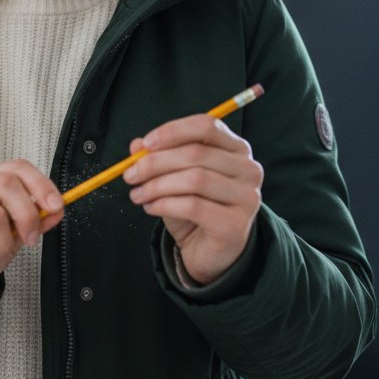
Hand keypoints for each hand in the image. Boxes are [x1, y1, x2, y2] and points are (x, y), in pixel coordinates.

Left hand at [123, 115, 262, 284]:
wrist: (212, 253)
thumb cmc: (196, 209)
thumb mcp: (174, 179)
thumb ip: (159, 158)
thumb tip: (136, 147)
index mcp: (236, 149)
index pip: (207, 126)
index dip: (173, 131)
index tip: (145, 144)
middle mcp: (248, 169)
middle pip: (197, 153)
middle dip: (156, 163)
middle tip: (131, 174)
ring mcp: (247, 197)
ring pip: (195, 179)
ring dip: (157, 186)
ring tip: (138, 194)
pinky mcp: (235, 224)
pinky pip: (193, 206)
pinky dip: (165, 205)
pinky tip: (151, 208)